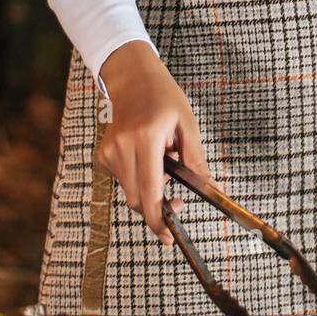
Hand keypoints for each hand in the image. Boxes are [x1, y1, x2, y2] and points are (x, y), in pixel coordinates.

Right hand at [96, 41, 212, 246]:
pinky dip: (138, 178)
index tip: (168, 236)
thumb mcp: (188, 125)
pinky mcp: (104, 154)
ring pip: (131, 192)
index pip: (150, 190)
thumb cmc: (165, 99)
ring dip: (149, 189)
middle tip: (178, 200)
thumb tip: (213, 191)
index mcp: (146, 138)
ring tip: (161, 161)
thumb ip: (197, 161)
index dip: (158, 218)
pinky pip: (123, 181)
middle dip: (157, 208)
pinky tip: (146, 157)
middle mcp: (123, 146)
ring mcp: (110, 151)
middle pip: (138, 199)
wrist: (134, 80)